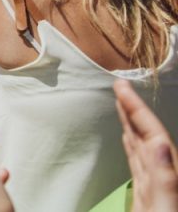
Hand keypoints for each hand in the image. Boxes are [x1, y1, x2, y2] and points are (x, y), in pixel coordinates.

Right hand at [115, 79, 177, 211]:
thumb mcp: (165, 209)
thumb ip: (166, 180)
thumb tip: (161, 143)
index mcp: (167, 178)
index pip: (152, 136)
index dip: (138, 110)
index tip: (121, 86)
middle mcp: (163, 181)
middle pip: (148, 138)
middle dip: (134, 111)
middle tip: (119, 86)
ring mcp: (155, 191)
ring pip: (143, 151)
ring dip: (132, 127)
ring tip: (121, 107)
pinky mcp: (147, 202)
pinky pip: (139, 167)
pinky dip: (131, 150)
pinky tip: (129, 145)